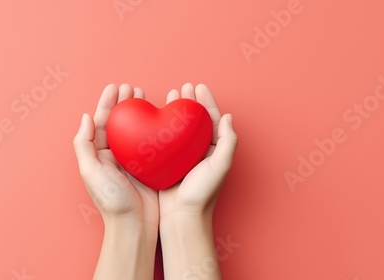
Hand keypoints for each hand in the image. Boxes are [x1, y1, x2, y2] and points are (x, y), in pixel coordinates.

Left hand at [73, 84, 158, 279]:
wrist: (134, 224)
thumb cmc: (111, 200)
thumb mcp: (90, 172)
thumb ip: (84, 145)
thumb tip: (85, 118)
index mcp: (99, 154)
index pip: (102, 122)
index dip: (107, 103)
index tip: (115, 87)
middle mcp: (114, 155)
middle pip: (119, 122)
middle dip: (124, 103)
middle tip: (133, 88)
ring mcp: (132, 160)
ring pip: (135, 128)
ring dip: (139, 112)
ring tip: (145, 96)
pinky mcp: (149, 166)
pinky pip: (150, 142)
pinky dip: (154, 127)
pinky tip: (160, 118)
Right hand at [159, 83, 237, 220]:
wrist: (182, 217)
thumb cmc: (203, 194)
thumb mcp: (220, 166)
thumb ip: (228, 141)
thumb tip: (228, 117)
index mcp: (214, 150)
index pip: (212, 120)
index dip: (206, 102)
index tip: (198, 87)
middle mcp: (200, 151)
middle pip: (195, 120)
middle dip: (190, 102)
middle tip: (183, 87)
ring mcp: (183, 156)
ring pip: (179, 127)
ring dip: (175, 111)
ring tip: (170, 96)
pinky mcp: (168, 163)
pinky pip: (165, 140)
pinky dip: (162, 127)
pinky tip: (155, 118)